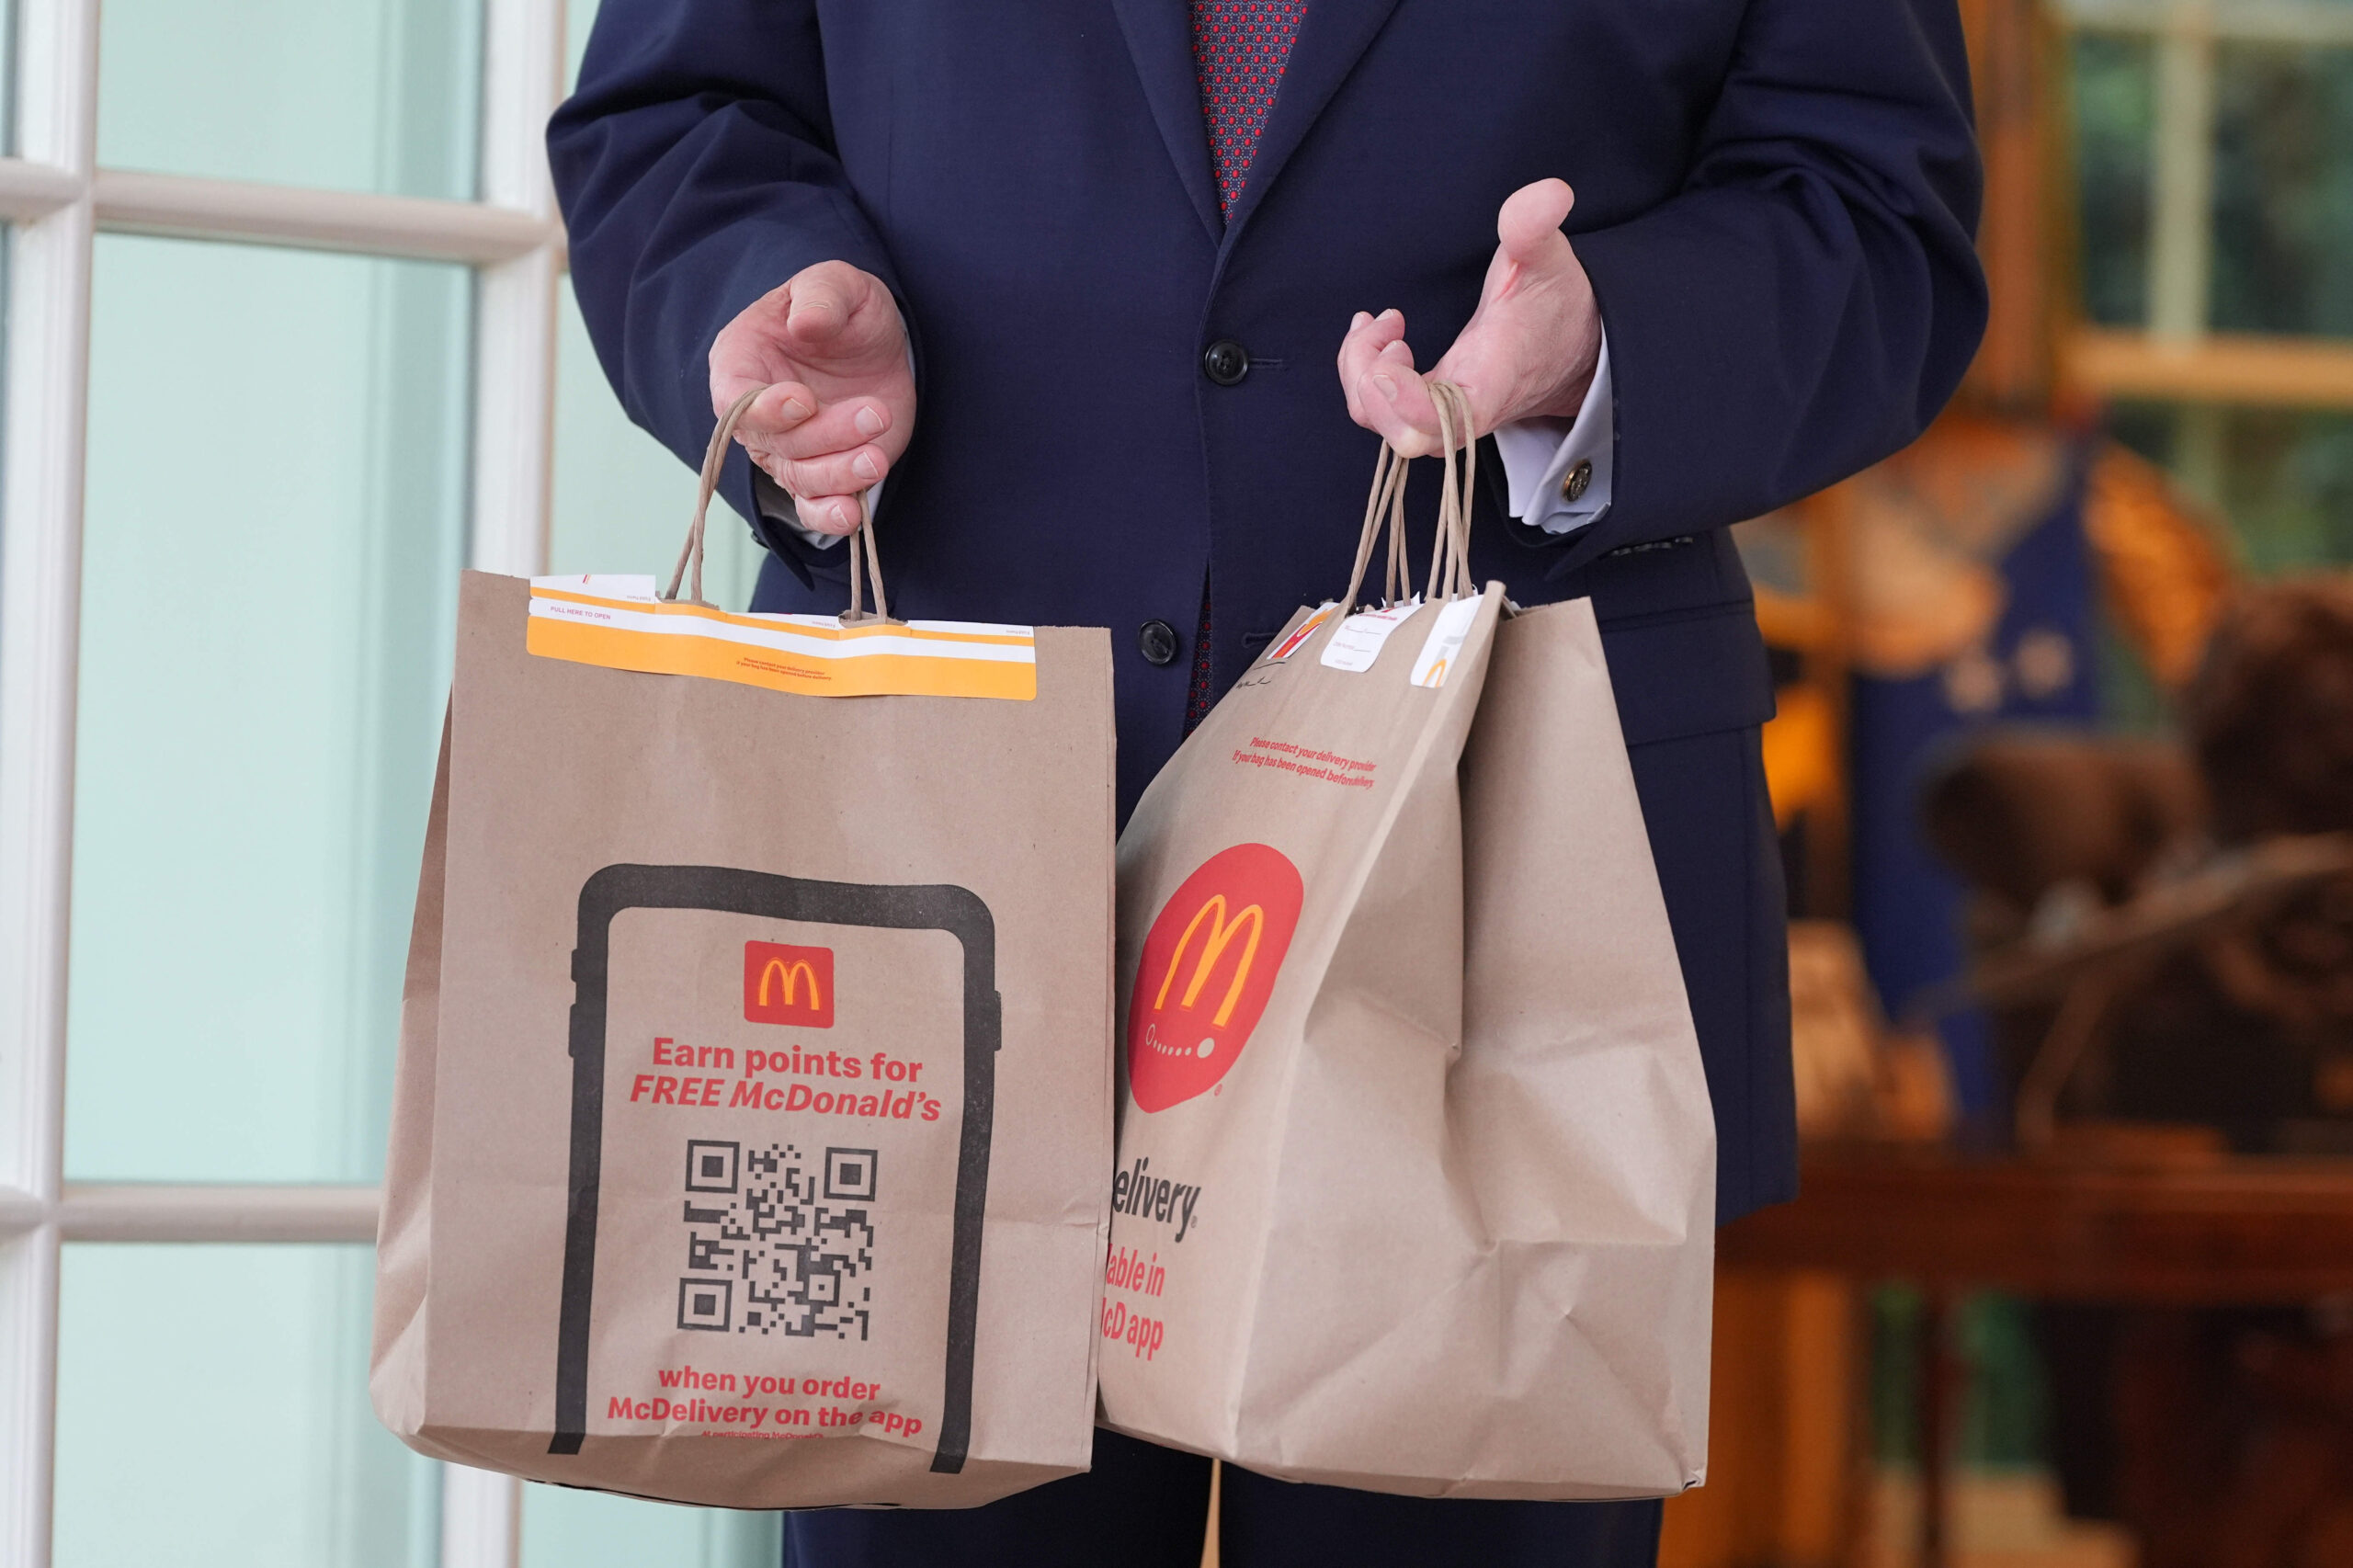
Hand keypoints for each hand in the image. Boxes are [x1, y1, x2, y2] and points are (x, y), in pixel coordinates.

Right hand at [710, 261, 915, 535]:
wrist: (873, 341)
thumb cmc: (842, 310)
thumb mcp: (836, 285)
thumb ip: (820, 297)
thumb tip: (805, 324)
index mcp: (740, 361)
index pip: (735, 401)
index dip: (765, 410)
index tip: (803, 401)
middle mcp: (756, 414)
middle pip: (775, 444)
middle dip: (825, 436)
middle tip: (873, 413)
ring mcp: (787, 448)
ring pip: (800, 478)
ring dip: (840, 474)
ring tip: (877, 456)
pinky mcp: (822, 471)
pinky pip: (814, 507)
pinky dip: (830, 517)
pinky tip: (853, 515)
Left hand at [1338, 179, 1600, 455]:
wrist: (1574, 347)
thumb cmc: (1556, 303)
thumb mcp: (1548, 256)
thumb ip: (1536, 226)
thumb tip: (1549, 193)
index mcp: (1495, 379)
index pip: (1446, 418)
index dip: (1406, 397)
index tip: (1396, 342)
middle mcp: (1467, 411)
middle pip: (1401, 433)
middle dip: (1371, 378)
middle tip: (1387, 322)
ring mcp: (1446, 416)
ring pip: (1382, 423)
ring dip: (1362, 373)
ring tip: (1380, 322)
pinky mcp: (1431, 410)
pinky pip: (1383, 412)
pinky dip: (1367, 376)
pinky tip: (1379, 333)